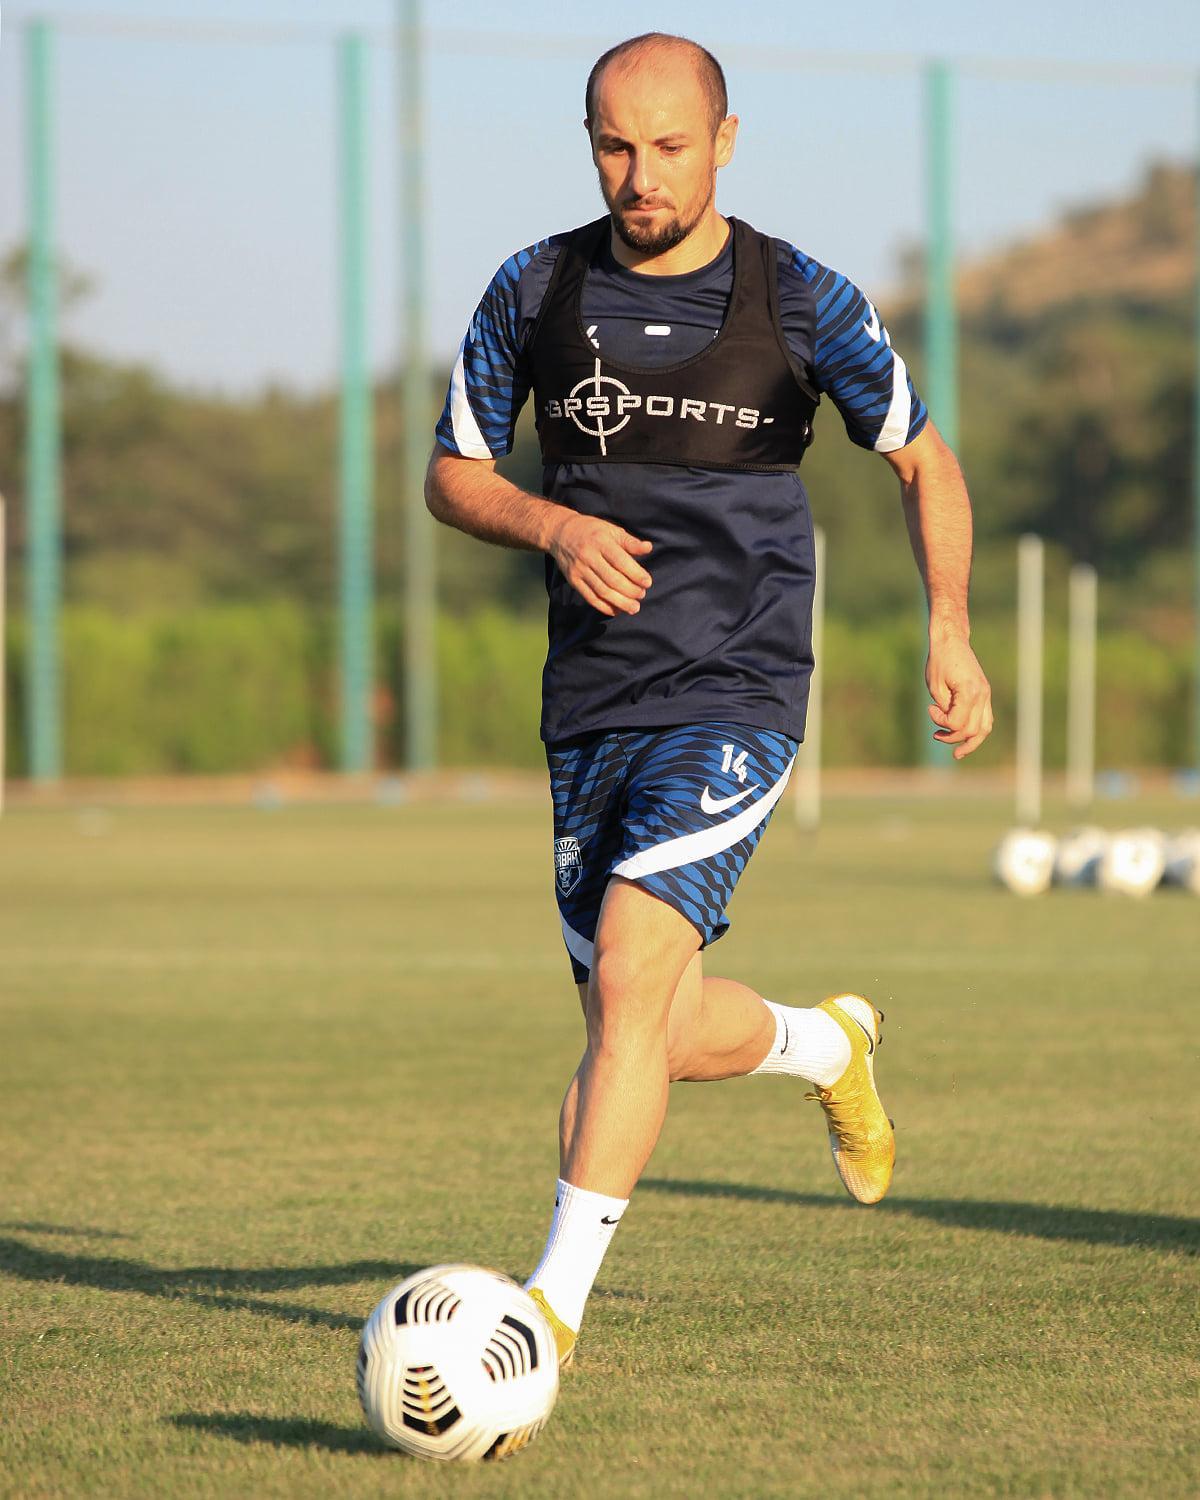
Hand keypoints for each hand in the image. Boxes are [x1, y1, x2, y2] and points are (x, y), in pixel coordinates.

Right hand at [546, 512, 652, 617]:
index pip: (620, 561)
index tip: (647, 582)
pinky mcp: (573, 580)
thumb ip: (630, 542)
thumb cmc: (592, 531)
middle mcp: (589, 556)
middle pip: (612, 579)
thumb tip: (649, 547)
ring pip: (602, 591)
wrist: (560, 533)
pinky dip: (604, 607)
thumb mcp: (611, 530)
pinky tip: (616, 610)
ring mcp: (579, 570)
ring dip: (620, 602)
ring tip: (634, 608)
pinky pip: (590, 597)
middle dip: (630, 591)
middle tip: (642, 595)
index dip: (636, 574)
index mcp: (601, 542)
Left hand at [926, 632, 992, 758]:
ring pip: (985, 728)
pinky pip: (985, 718)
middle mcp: (983, 695)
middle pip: (972, 730)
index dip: (941, 722)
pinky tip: (964, 738)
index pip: (957, 723)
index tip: (930, 709)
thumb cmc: (939, 661)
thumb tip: (950, 726)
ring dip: (971, 742)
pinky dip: (976, 730)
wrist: (951, 640)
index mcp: (970, 692)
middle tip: (936, 735)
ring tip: (957, 753)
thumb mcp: (935, 686)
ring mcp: (986, 695)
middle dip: (953, 738)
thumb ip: (944, 709)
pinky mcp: (984, 694)